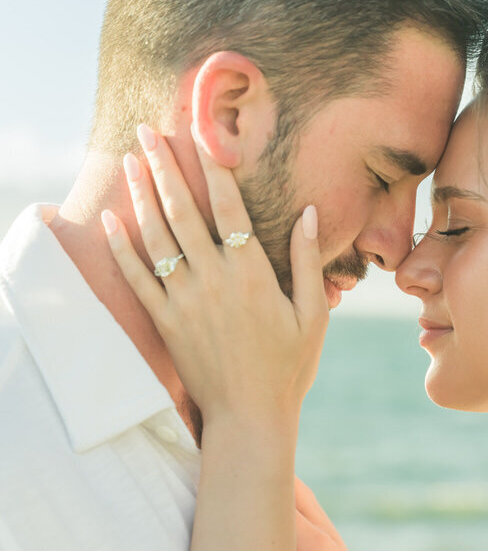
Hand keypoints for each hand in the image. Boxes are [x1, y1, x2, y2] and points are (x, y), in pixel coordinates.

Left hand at [102, 124, 327, 425]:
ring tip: (131, 160)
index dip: (215, 169)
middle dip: (165, 167)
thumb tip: (308, 213)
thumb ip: (309, 262)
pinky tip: (110, 220)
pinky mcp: (165, 322)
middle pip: (184, 212)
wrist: (249, 417)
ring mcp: (185, 301)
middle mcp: (214, 281)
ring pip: (156, 237)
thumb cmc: (289, 368)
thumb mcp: (314, 315)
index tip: (204, 135)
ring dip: (142, 195)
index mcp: (253, 274)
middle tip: (148, 132)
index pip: (229, 209)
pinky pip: (136, 278)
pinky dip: (121, 248)